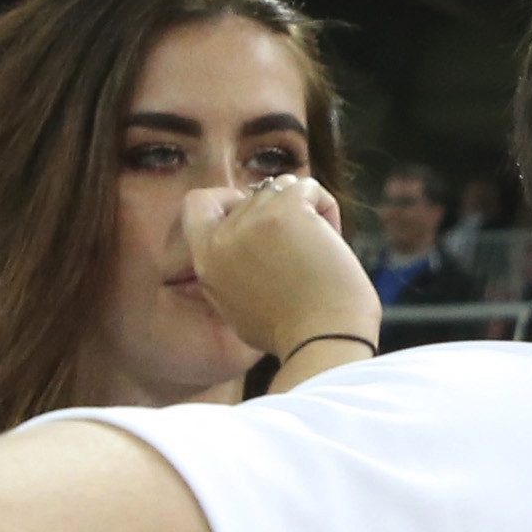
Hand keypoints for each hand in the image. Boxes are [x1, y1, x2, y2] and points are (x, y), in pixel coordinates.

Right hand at [182, 176, 378, 373]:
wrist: (325, 342)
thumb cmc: (296, 334)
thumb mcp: (240, 307)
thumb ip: (232, 271)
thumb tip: (243, 246)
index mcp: (207, 261)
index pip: (198, 203)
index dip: (230, 200)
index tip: (258, 217)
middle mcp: (222, 237)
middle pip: (254, 198)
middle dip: (283, 215)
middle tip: (306, 255)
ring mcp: (253, 221)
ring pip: (283, 189)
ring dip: (308, 214)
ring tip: (320, 252)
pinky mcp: (286, 211)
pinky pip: (310, 189)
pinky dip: (326, 209)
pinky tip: (334, 243)